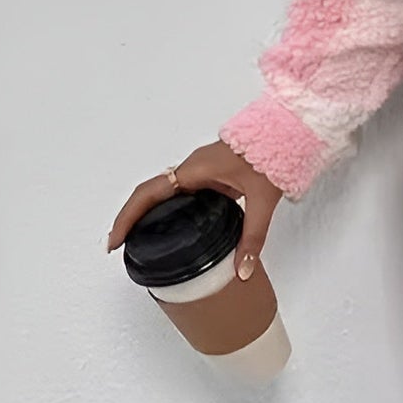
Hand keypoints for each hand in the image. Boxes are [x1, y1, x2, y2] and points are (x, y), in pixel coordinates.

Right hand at [106, 140, 283, 282]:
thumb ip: (252, 238)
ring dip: (147, 212)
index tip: (115, 241)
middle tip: (120, 246)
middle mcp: (192, 168)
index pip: (149, 194)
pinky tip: (171, 226)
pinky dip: (167, 207)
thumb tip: (241, 271)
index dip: (127, 217)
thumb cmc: (272, 156)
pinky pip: (180, 191)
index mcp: (195, 171)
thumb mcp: (262, 202)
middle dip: (130, 218)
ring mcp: (200, 169)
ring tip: (137, 239)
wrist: (286, 131)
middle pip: (149, 193)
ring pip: (164, 191)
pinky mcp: (211, 173)